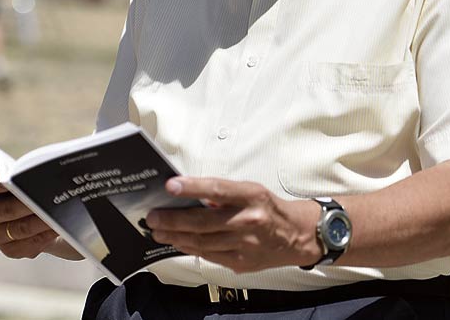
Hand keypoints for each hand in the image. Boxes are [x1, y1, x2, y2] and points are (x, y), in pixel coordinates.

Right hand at [0, 173, 58, 258]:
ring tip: (59, 214)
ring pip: (22, 228)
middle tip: (49, 197)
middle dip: (30, 202)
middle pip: (8, 209)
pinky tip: (58, 228)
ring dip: (42, 221)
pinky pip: (30, 244)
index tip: (10, 176)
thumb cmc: (26, 192)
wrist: (31, 218)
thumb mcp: (21, 180)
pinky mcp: (10, 250)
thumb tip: (42, 177)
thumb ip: (25, 177)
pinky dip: (46, 235)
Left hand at [145, 177, 322, 273]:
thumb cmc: (269, 208)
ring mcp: (245, 245)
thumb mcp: (251, 191)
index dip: (192, 188)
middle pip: (203, 221)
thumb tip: (189, 194)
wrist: (298, 236)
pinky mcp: (242, 263)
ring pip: (202, 242)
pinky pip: (209, 255)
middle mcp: (249, 221)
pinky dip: (190, 248)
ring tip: (158, 231)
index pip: (218, 190)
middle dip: (172, 220)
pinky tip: (178, 242)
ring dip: (176, 236)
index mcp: (252, 196)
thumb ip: (222, 194)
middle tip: (152, 217)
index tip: (170, 185)